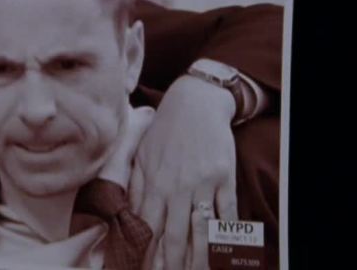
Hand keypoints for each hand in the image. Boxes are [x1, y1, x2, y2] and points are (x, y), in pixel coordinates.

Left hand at [129, 75, 237, 269]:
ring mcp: (203, 182)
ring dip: (199, 256)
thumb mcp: (142, 155)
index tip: (144, 268)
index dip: (146, 251)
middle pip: (174, 234)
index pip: (148, 226)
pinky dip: (226, 235)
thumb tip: (129, 217)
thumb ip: (136, 187)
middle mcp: (177, 185)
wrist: (195, 102)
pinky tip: (224, 251)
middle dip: (171, 262)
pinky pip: (227, 213)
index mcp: (154, 181)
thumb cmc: (165, 130)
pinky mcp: (225, 177)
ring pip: (202, 229)